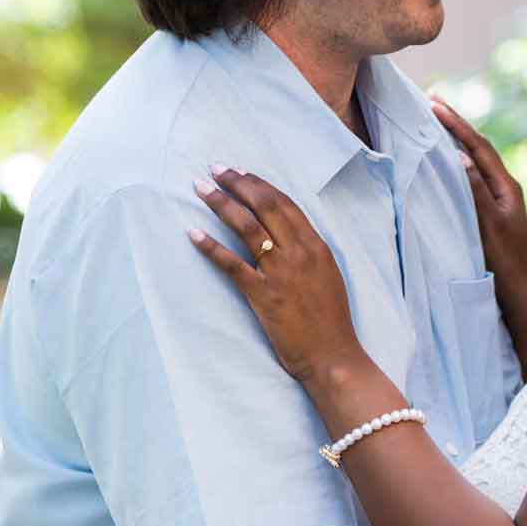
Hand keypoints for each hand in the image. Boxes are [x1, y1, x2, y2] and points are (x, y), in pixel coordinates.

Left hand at [189, 169, 361, 383]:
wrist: (333, 356)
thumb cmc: (330, 321)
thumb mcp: (328, 276)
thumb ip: (309, 253)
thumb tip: (287, 235)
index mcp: (316, 246)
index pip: (284, 203)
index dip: (259, 184)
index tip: (240, 173)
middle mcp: (299, 252)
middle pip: (264, 206)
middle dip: (237, 183)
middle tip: (216, 170)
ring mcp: (280, 273)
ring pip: (246, 227)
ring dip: (221, 204)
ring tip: (201, 189)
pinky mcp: (263, 295)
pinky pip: (232, 264)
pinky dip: (211, 246)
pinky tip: (193, 233)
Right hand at [429, 98, 526, 297]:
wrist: (520, 294)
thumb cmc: (504, 263)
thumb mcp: (488, 225)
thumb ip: (475, 191)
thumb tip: (460, 155)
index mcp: (507, 187)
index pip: (479, 147)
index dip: (457, 124)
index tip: (435, 104)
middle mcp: (504, 188)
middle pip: (477, 148)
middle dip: (456, 124)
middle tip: (433, 101)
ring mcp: (499, 200)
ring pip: (474, 162)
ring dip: (456, 141)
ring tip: (436, 122)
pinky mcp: (491, 212)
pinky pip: (472, 179)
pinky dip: (456, 164)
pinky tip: (445, 161)